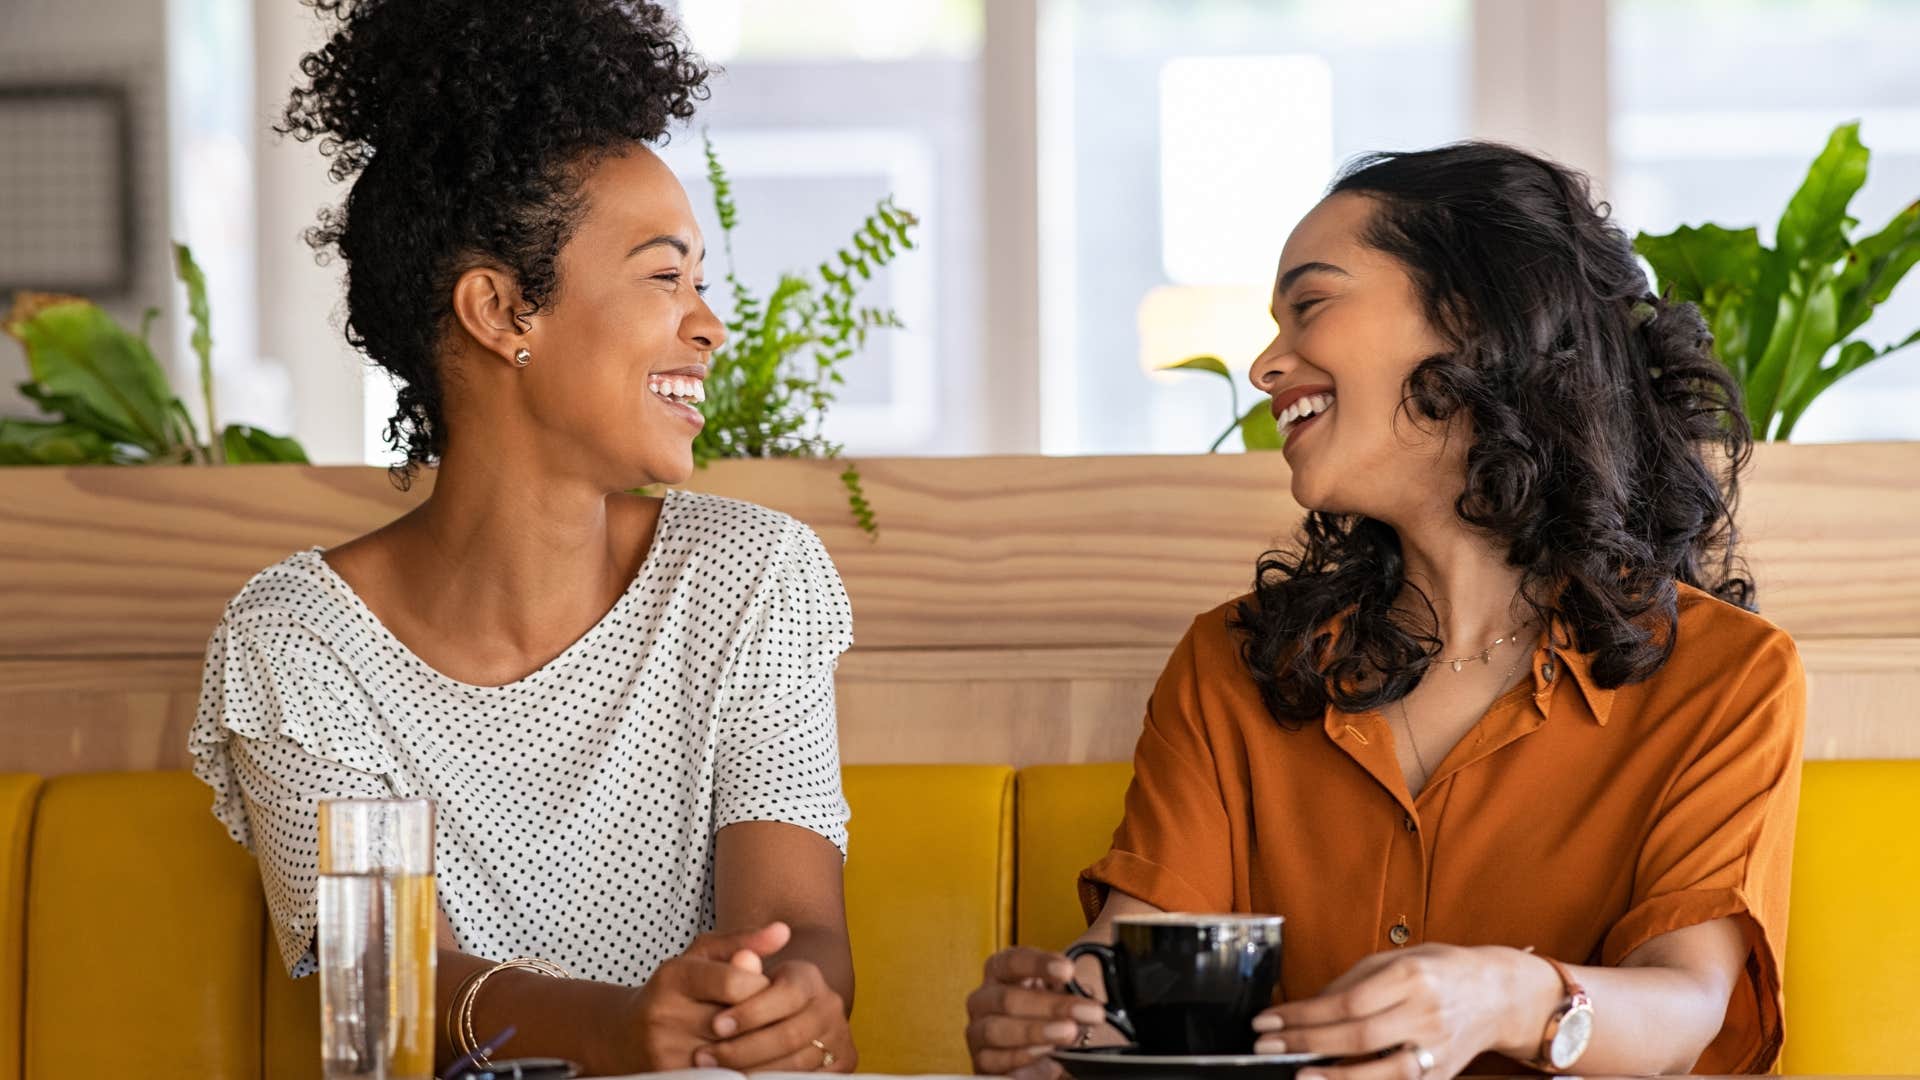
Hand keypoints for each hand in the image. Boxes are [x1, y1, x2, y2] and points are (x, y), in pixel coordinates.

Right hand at [620, 923, 787, 1070]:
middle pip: (736, 1021)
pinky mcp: (670, 1077)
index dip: (760, 987)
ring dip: (756, 1048)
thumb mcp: (703, 957)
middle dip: (761, 1018)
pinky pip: (722, 1074)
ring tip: (762, 1035)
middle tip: (770, 1014)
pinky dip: (741, 1068)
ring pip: (733, 1054)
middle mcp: (664, 1015)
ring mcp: (665, 1053)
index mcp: (674, 977)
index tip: (764, 988)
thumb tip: (783, 931)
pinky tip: (747, 1057)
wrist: (624, 1036)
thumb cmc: (675, 990)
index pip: (734, 983)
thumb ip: (743, 942)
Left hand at [696, 956, 854, 1072]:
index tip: (716, 1025)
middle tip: (706, 1057)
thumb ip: (738, 958)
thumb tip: (744, 957)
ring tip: (717, 1071)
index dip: (750, 1012)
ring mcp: (838, 1038)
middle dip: (744, 1049)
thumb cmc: (747, 990)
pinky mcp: (842, 1065)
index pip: (787, 994)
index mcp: (808, 977)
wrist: (777, 1011)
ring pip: (796, 1064)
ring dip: (752, 1071)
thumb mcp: (737, 968)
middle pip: (791, 1034)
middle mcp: (829, 1006)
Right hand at [966, 947, 1110, 1079]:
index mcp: (1000, 971)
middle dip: (1051, 1006)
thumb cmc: (1047, 1012)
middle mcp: (983, 999)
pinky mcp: (982, 1063)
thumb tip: (1099, 970)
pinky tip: (1050, 1061)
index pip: (1013, 960)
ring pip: (997, 1030)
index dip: (1040, 965)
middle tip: (1087, 1011)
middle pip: (1008, 999)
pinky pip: (996, 1064)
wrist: (1036, 1049)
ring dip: (1036, 1033)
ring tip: (1069, 1034)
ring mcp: (978, 1032)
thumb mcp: (1059, 990)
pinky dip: (1024, 1062)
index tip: (1068, 970)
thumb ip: (1073, 980)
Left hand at [1252, 945, 1534, 1079]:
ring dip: (1337, 1077)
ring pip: (1383, 1071)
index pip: (1347, 1001)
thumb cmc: (1440, 971)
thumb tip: (1309, 1006)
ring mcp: (1437, 1048)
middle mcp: (1426, 1013)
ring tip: (1300, 1076)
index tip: (1269, 1021)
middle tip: (1268, 1047)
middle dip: (1306, 1044)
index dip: (1304, 1014)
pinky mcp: (1443, 1075)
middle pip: (1358, 1036)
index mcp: (1412, 976)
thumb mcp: (1397, 958)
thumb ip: (1353, 981)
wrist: (1498, 994)